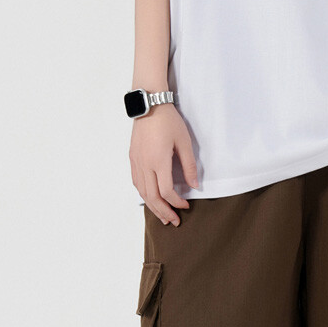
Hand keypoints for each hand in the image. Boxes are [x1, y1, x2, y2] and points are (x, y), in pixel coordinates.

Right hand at [129, 104, 198, 226]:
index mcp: (158, 161)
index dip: (176, 202)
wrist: (149, 105)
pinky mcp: (132, 158)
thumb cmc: (168, 120)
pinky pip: (136, 182)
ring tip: (162, 216)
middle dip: (164, 212)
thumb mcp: (184, 141)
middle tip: (174, 221)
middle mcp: (145, 164)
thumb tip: (194, 185)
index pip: (166, 191)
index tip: (185, 205)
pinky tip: (150, 198)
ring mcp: (136, 162)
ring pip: (142, 192)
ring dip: (152, 206)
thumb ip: (189, 165)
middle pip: (152, 197)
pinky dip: (144, 194)